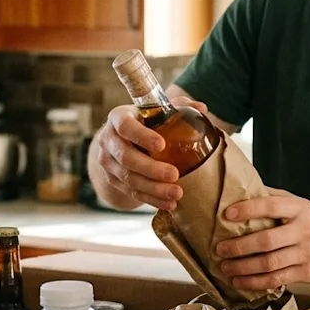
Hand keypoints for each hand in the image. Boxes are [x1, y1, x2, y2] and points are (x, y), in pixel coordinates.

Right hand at [93, 96, 210, 210]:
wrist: (122, 140)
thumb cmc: (145, 122)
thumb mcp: (158, 110)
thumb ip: (179, 106)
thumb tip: (202, 108)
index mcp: (119, 117)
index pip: (126, 126)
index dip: (142, 136)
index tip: (162, 145)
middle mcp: (108, 139)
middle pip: (126, 157)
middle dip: (151, 169)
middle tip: (174, 175)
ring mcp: (107, 162)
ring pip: (129, 178)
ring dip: (154, 188)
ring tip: (177, 193)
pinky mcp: (112, 179)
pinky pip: (131, 192)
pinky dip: (151, 199)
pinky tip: (169, 203)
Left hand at [215, 188, 309, 289]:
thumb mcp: (302, 205)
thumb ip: (276, 199)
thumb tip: (244, 190)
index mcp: (301, 209)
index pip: (272, 206)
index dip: (249, 209)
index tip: (228, 214)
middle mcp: (304, 231)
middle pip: (267, 241)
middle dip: (239, 246)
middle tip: (220, 249)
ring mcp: (306, 254)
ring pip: (269, 264)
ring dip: (243, 267)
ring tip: (225, 267)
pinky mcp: (306, 273)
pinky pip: (276, 279)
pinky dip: (255, 282)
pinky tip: (240, 281)